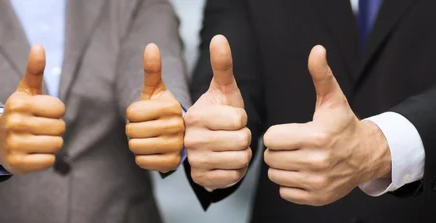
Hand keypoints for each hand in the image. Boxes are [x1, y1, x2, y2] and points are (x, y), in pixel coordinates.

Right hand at [0, 44, 65, 174]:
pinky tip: (33, 153)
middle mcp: (14, 123)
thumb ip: (35, 71)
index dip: (56, 112)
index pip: (60, 109)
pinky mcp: (16, 164)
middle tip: (39, 129)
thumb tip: (39, 46)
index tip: (43, 113)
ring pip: (56, 144)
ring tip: (37, 140)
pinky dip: (45, 158)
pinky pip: (49, 161)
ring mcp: (14, 145)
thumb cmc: (19, 114)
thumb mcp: (25, 92)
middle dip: (55, 129)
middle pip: (60, 128)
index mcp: (19, 104)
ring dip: (51, 144)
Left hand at [125, 43, 183, 172]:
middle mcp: (177, 127)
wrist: (178, 135)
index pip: (132, 113)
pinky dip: (142, 157)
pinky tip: (152, 150)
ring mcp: (176, 146)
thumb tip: (151, 46)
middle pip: (132, 131)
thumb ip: (152, 69)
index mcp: (171, 107)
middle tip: (145, 127)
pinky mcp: (172, 163)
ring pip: (135, 146)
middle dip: (133, 129)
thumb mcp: (156, 89)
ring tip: (148, 138)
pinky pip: (142, 161)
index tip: (144, 113)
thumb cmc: (162, 110)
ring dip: (137, 143)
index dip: (133, 113)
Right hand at [184, 35, 251, 188]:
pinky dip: (237, 169)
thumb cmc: (219, 114)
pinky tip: (227, 161)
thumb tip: (219, 37)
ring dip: (243, 153)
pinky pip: (236, 175)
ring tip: (231, 147)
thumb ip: (222, 65)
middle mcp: (191, 140)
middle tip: (233, 134)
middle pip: (242, 140)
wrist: (208, 143)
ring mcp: (195, 161)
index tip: (231, 119)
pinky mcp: (202, 179)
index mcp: (196, 116)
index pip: (239, 119)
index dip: (242, 119)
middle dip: (244, 136)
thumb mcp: (223, 90)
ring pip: (241, 158)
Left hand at [263, 45, 390, 205]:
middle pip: (270, 157)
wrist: (368, 155)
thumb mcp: (333, 99)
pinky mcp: (317, 197)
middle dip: (277, 150)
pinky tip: (301, 172)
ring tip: (295, 158)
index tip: (288, 132)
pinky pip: (285, 192)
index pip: (271, 138)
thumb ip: (321, 75)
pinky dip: (289, 184)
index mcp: (316, 136)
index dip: (276, 134)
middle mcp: (317, 162)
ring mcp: (317, 182)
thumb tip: (316, 50)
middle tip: (291, 145)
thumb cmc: (344, 125)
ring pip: (275, 176)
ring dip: (281, 167)